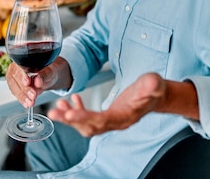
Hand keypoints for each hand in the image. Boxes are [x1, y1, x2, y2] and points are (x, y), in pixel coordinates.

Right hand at [6, 57, 68, 107]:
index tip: (27, 82)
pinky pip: (16, 93)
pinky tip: (27, 104)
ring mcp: (14, 77)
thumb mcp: (50, 71)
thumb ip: (44, 75)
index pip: (18, 66)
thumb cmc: (49, 70)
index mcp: (22, 58)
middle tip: (33, 96)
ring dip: (22, 96)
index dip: (22, 75)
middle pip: (14, 78)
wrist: (49, 75)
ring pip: (14, 87)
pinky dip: (22, 99)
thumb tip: (38, 81)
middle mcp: (15, 67)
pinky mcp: (15, 86)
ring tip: (30, 103)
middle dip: (24, 89)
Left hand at [47, 73, 165, 136]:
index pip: (103, 121)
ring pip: (86, 124)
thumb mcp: (154, 83)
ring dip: (70, 117)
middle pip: (90, 126)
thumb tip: (152, 83)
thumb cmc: (153, 89)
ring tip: (56, 108)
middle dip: (71, 121)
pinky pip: (88, 118)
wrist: (155, 95)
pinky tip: (72, 100)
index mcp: (125, 116)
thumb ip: (152, 85)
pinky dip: (77, 110)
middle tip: (54, 113)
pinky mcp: (107, 116)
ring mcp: (111, 121)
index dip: (85, 118)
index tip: (70, 115)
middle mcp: (116, 123)